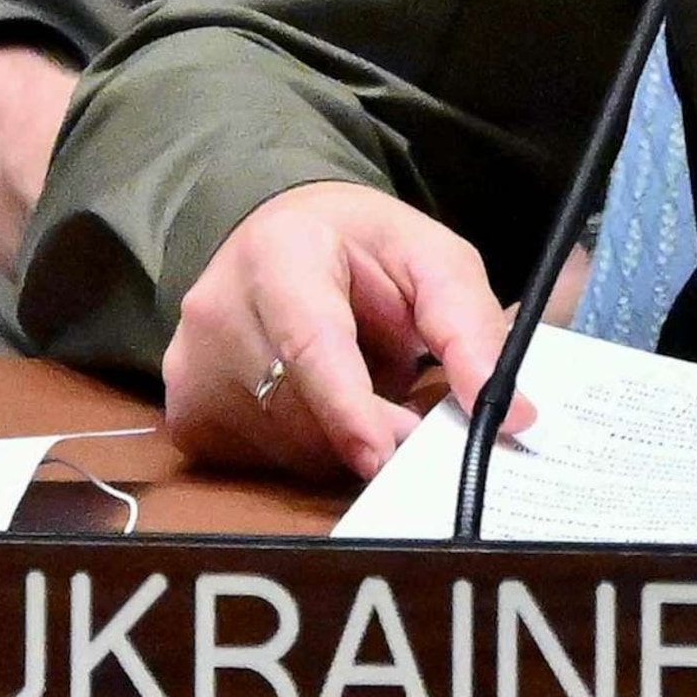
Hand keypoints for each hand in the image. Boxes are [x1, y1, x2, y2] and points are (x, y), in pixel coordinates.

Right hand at [164, 181, 535, 482]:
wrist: (276, 233)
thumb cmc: (362, 246)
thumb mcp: (431, 259)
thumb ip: (470, 328)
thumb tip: (512, 414)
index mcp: (279, 254)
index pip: (310, 343)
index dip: (348, 407)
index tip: (385, 457)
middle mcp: (216, 310)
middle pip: (302, 410)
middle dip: (368, 431)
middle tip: (412, 423)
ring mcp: (189, 366)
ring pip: (285, 448)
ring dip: (340, 441)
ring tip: (358, 386)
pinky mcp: (184, 412)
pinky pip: (260, 463)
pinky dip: (305, 449)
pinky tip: (316, 405)